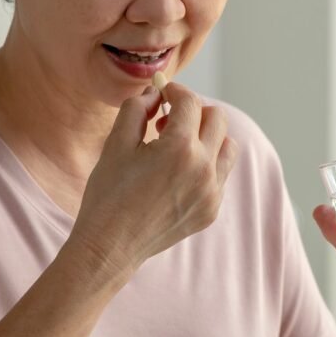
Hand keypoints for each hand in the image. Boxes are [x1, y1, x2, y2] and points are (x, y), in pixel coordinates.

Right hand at [69, 82, 239, 274]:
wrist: (110, 245)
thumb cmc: (109, 193)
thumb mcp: (116, 143)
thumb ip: (137, 108)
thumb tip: (155, 94)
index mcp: (179, 148)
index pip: (189, 102)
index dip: (174, 91)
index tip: (163, 93)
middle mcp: (203, 168)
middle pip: (217, 118)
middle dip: (193, 111)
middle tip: (166, 121)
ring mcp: (212, 192)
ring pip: (227, 146)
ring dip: (206, 137)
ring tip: (176, 146)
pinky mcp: (211, 210)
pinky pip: (220, 175)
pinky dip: (205, 165)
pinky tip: (176, 174)